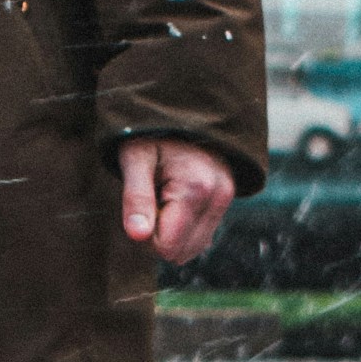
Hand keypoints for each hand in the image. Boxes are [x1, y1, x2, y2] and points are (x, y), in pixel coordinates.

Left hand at [118, 140, 235, 273]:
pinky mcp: (226, 201)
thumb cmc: (150, 134)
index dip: (145, 235)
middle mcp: (218, 197)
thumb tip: (137, 236)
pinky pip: (201, 236)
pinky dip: (183, 227)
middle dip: (157, 235)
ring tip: (162, 196)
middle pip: (180, 252)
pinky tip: (175, 199)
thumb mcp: (134, 159)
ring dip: (170, 231)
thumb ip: (136, 197)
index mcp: (195, 188)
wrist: (182, 109)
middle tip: (150, 199)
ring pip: (192, 248)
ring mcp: (226, 200)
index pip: (166, 247)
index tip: (140, 206)